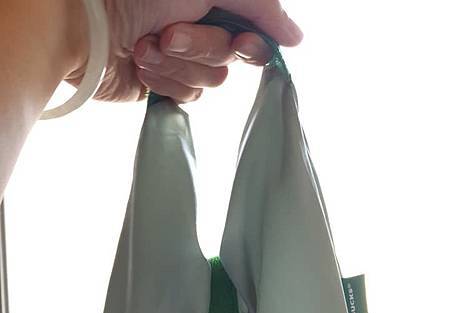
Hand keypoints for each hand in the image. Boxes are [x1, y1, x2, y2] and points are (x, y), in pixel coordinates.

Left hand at [67, 0, 302, 102]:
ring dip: (176, 64)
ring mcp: (181, 59)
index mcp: (213, 2)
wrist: (85, 26)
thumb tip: (295, 39)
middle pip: (231, 58)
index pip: (255, 30)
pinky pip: (187, 97)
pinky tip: (139, 62)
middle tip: (169, 31)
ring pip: (210, 82)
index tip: (245, 42)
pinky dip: (163, 80)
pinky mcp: (163, 85)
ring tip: (145, 44)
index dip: (254, 43)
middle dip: (201, 47)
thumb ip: (261, 7)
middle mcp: (200, 28)